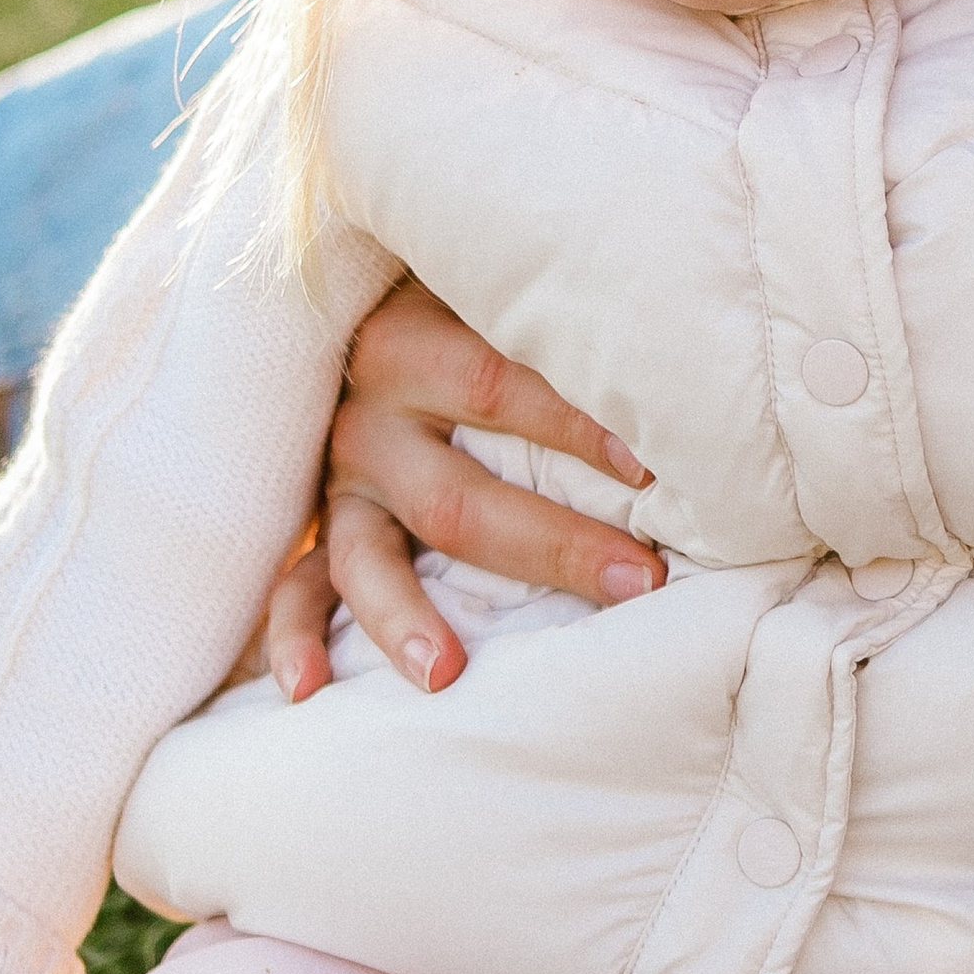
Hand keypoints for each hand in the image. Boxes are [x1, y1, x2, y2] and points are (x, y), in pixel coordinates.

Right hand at [265, 280, 663, 702]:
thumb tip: (680, 357)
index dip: (578, 424)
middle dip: (550, 543)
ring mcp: (337, 477)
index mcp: (412, 341)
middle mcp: (369, 413)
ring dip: (404, 617)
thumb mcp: (490, 286)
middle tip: (636, 581)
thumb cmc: (464, 294)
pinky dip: (294, 638)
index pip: (499, 384)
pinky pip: (292, 587)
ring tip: (446, 672)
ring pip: (365, 557)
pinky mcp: (315, 522)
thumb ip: (556, 312)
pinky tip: (306, 688)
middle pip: (458, 495)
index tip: (654, 470)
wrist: (357, 294)